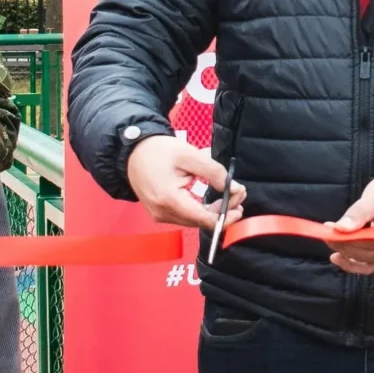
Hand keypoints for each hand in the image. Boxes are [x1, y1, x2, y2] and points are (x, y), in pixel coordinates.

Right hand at [125, 134, 242, 232]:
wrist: (133, 151)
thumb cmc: (159, 150)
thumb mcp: (189, 154)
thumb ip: (213, 172)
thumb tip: (232, 188)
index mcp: (169, 200)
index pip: (204, 219)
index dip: (225, 216)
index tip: (240, 207)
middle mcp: (163, 213)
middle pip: (201, 221)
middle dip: (223, 210)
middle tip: (239, 193)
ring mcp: (160, 215)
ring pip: (194, 221)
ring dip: (214, 211)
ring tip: (230, 193)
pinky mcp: (160, 213)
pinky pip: (186, 217)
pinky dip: (202, 210)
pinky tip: (213, 199)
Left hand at [328, 171, 373, 274]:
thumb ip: (359, 213)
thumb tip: (341, 229)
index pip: (371, 244)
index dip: (349, 241)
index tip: (330, 231)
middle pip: (367, 254)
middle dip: (344, 246)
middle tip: (326, 233)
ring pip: (365, 262)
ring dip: (346, 254)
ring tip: (330, 240)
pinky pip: (367, 263)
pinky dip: (352, 262)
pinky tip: (337, 256)